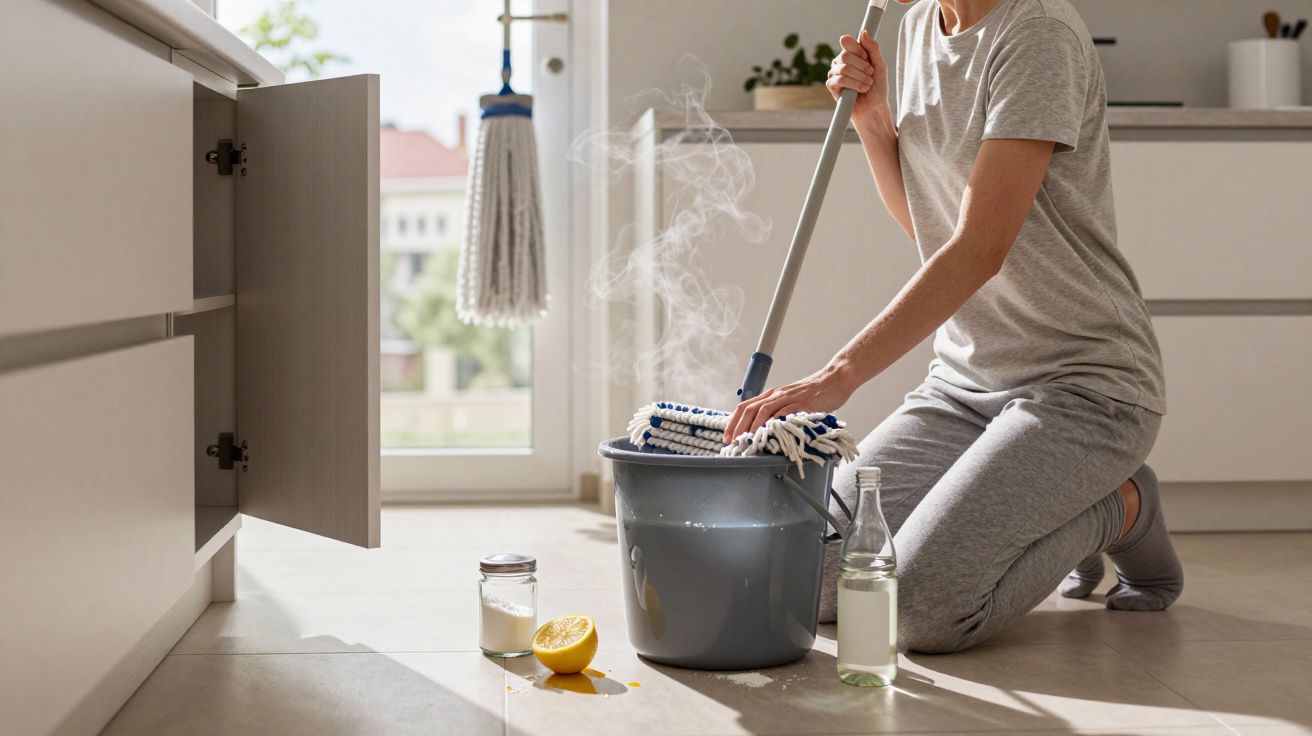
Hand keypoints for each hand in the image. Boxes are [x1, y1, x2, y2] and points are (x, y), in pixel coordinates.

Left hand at [723, 365, 856, 442]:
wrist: (835, 379)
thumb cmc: (815, 392)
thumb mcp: (791, 400)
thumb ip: (779, 412)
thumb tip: (766, 430)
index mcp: (772, 394)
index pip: (745, 406)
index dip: (734, 421)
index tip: (728, 436)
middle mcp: (777, 395)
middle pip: (750, 409)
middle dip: (738, 426)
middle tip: (733, 441)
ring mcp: (790, 398)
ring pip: (764, 410)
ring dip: (753, 426)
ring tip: (747, 439)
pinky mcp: (804, 404)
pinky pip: (786, 412)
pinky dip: (776, 422)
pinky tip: (770, 432)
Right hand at [826, 30, 890, 128]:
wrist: (874, 108)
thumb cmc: (877, 88)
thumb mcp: (880, 66)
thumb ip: (873, 49)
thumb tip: (863, 32)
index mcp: (851, 54)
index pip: (847, 42)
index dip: (859, 49)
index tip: (867, 58)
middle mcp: (840, 62)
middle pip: (845, 55)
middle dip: (862, 66)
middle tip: (870, 74)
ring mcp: (834, 73)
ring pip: (844, 68)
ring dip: (860, 77)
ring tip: (868, 85)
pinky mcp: (832, 86)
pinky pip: (840, 80)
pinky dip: (854, 85)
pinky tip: (861, 90)